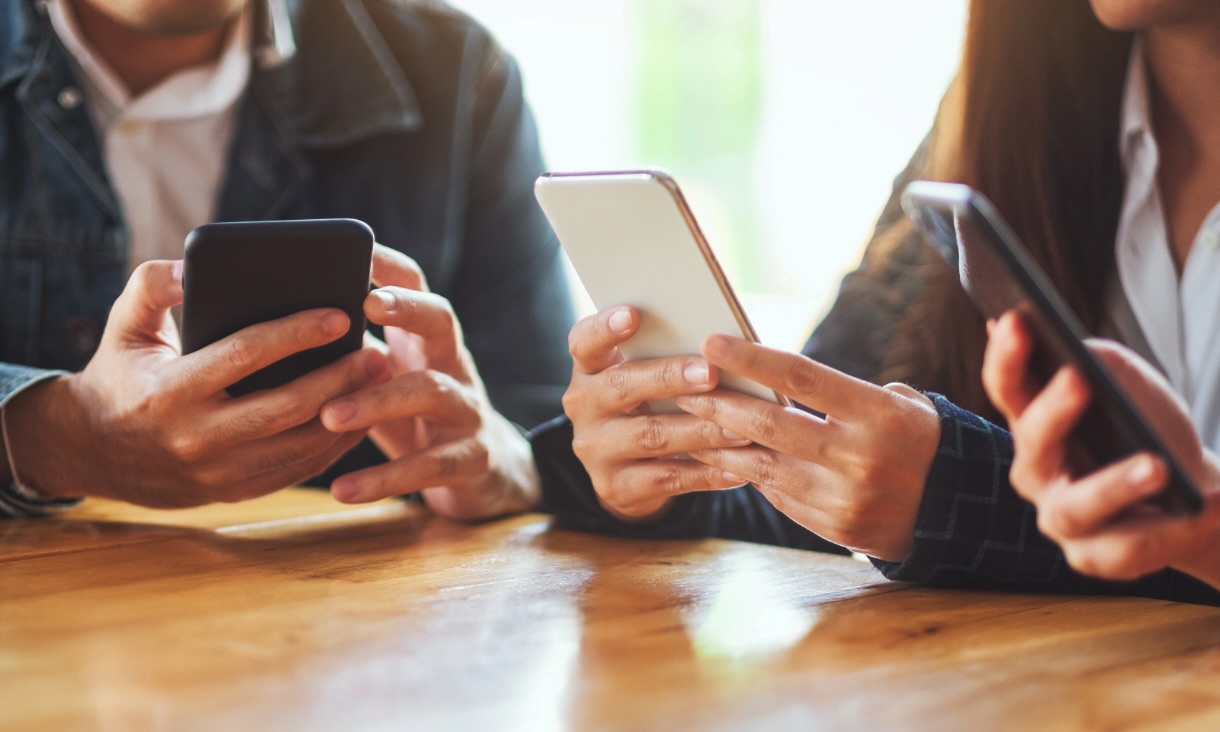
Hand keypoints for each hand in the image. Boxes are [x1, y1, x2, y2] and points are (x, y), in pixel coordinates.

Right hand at [6, 260, 382, 507]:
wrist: (92, 451)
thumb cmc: (120, 374)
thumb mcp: (122, 326)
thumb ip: (152, 286)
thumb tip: (193, 267)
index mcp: (171, 390)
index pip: (245, 355)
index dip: (297, 334)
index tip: (340, 315)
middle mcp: (196, 437)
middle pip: (286, 407)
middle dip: (339, 378)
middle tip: (378, 352)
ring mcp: (217, 473)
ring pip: (300, 445)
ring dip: (348, 413)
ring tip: (379, 380)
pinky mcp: (234, 493)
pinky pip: (296, 470)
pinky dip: (334, 444)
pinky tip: (359, 415)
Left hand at [319, 246, 539, 520]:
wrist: (484, 474)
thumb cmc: (412, 417)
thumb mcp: (388, 377)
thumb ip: (350, 351)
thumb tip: (269, 323)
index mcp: (426, 338)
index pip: (416, 284)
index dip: (390, 266)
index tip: (358, 251)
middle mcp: (453, 363)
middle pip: (442, 320)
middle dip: (408, 309)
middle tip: (366, 307)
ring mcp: (467, 410)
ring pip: (432, 392)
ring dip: (379, 400)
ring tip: (329, 415)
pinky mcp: (471, 458)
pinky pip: (431, 465)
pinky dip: (386, 477)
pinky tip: (344, 489)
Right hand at [562, 307, 752, 519]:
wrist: (630, 471)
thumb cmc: (651, 404)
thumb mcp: (646, 377)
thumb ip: (667, 355)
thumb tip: (723, 342)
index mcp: (590, 368)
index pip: (584, 341)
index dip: (605, 328)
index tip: (632, 314)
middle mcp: (583, 405)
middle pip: (621, 386)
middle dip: (669, 378)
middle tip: (710, 374)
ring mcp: (595, 449)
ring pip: (650, 436)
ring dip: (700, 431)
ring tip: (742, 428)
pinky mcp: (614, 486)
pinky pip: (665, 479)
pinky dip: (705, 474)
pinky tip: (737, 469)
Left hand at [673, 334, 939, 560]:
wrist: (954, 511)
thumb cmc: (916, 440)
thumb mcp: (899, 405)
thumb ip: (841, 392)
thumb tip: (772, 377)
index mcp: (878, 415)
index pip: (801, 377)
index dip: (751, 359)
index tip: (712, 341)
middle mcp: (859, 457)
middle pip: (769, 424)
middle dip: (718, 403)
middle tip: (681, 384)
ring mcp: (843, 498)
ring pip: (762, 465)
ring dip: (719, 441)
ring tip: (688, 420)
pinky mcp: (831, 526)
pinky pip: (776, 494)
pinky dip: (745, 473)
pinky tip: (719, 455)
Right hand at [982, 311, 1219, 584]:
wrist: (1190, 492)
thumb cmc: (1146, 430)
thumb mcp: (1128, 386)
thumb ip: (1101, 366)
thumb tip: (1078, 351)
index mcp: (1032, 422)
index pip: (1007, 386)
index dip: (1006, 356)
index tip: (1019, 319)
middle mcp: (1035, 471)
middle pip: (1031, 444)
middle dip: (1052, 412)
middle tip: (1080, 379)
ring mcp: (1060, 519)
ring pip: (1074, 507)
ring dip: (1115, 485)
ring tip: (1158, 465)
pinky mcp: (1095, 559)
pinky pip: (1128, 548)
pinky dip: (1174, 527)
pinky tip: (1209, 504)